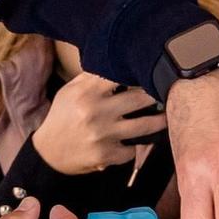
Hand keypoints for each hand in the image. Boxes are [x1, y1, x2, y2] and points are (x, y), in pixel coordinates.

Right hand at [30, 74, 167, 175]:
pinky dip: (135, 147)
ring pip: (145, 126)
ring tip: (167, 115)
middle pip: (140, 98)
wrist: (48, 152)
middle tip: (170, 91)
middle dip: (157, 94)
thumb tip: (118, 63)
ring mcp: (103, 135)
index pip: (121, 75)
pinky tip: (133, 142)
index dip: (140, 72)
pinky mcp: (106, 155)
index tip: (153, 70)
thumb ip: (92, 77)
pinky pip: (133, 150)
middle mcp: (96, 112)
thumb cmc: (62, 117)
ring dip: (160, 121)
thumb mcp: (70, 91)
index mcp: (87, 93)